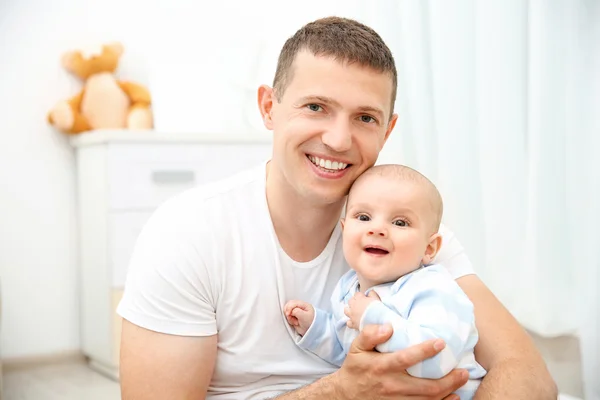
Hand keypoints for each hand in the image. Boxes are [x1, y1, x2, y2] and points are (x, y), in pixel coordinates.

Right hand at [284, 300, 314, 335]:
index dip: (289, 308)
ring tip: (296, 322)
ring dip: (289, 317)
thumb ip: (296, 311)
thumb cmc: (311, 323)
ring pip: (287, 311)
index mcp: (304, 305)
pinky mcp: (294, 317)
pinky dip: (290, 320)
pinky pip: (288, 317)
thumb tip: (290, 311)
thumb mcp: (304, 316)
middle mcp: (299, 307)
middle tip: (289, 317)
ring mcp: (296, 312)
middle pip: (289, 305)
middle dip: (288, 312)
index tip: (288, 314)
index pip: (293, 302)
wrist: (311, 332)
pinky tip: (295, 323)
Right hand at [332, 324, 468, 399]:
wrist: (345, 395)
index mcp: (381, 366)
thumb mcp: (356, 348)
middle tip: (463, 371)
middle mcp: (391, 385)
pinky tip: (452, 397)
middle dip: (448, 379)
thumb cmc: (355, 368)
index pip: (405, 358)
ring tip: (461, 381)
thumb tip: (388, 327)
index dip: (424, 351)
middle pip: (425, 386)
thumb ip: (369, 334)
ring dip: (448, 392)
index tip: (440, 342)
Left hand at [345, 290, 379, 329]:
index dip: (361, 295)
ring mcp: (352, 315)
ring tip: (354, 311)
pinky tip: (354, 322)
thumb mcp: (376, 298)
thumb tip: (369, 292)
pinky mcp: (353, 323)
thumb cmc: (377, 309)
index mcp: (359, 299)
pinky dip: (350, 322)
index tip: (365, 298)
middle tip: (360, 304)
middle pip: (350, 301)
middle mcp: (353, 306)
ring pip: (346, 310)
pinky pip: (348, 322)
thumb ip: (372, 293)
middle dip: (354, 301)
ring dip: (349, 310)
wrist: (377, 321)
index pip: (357, 294)